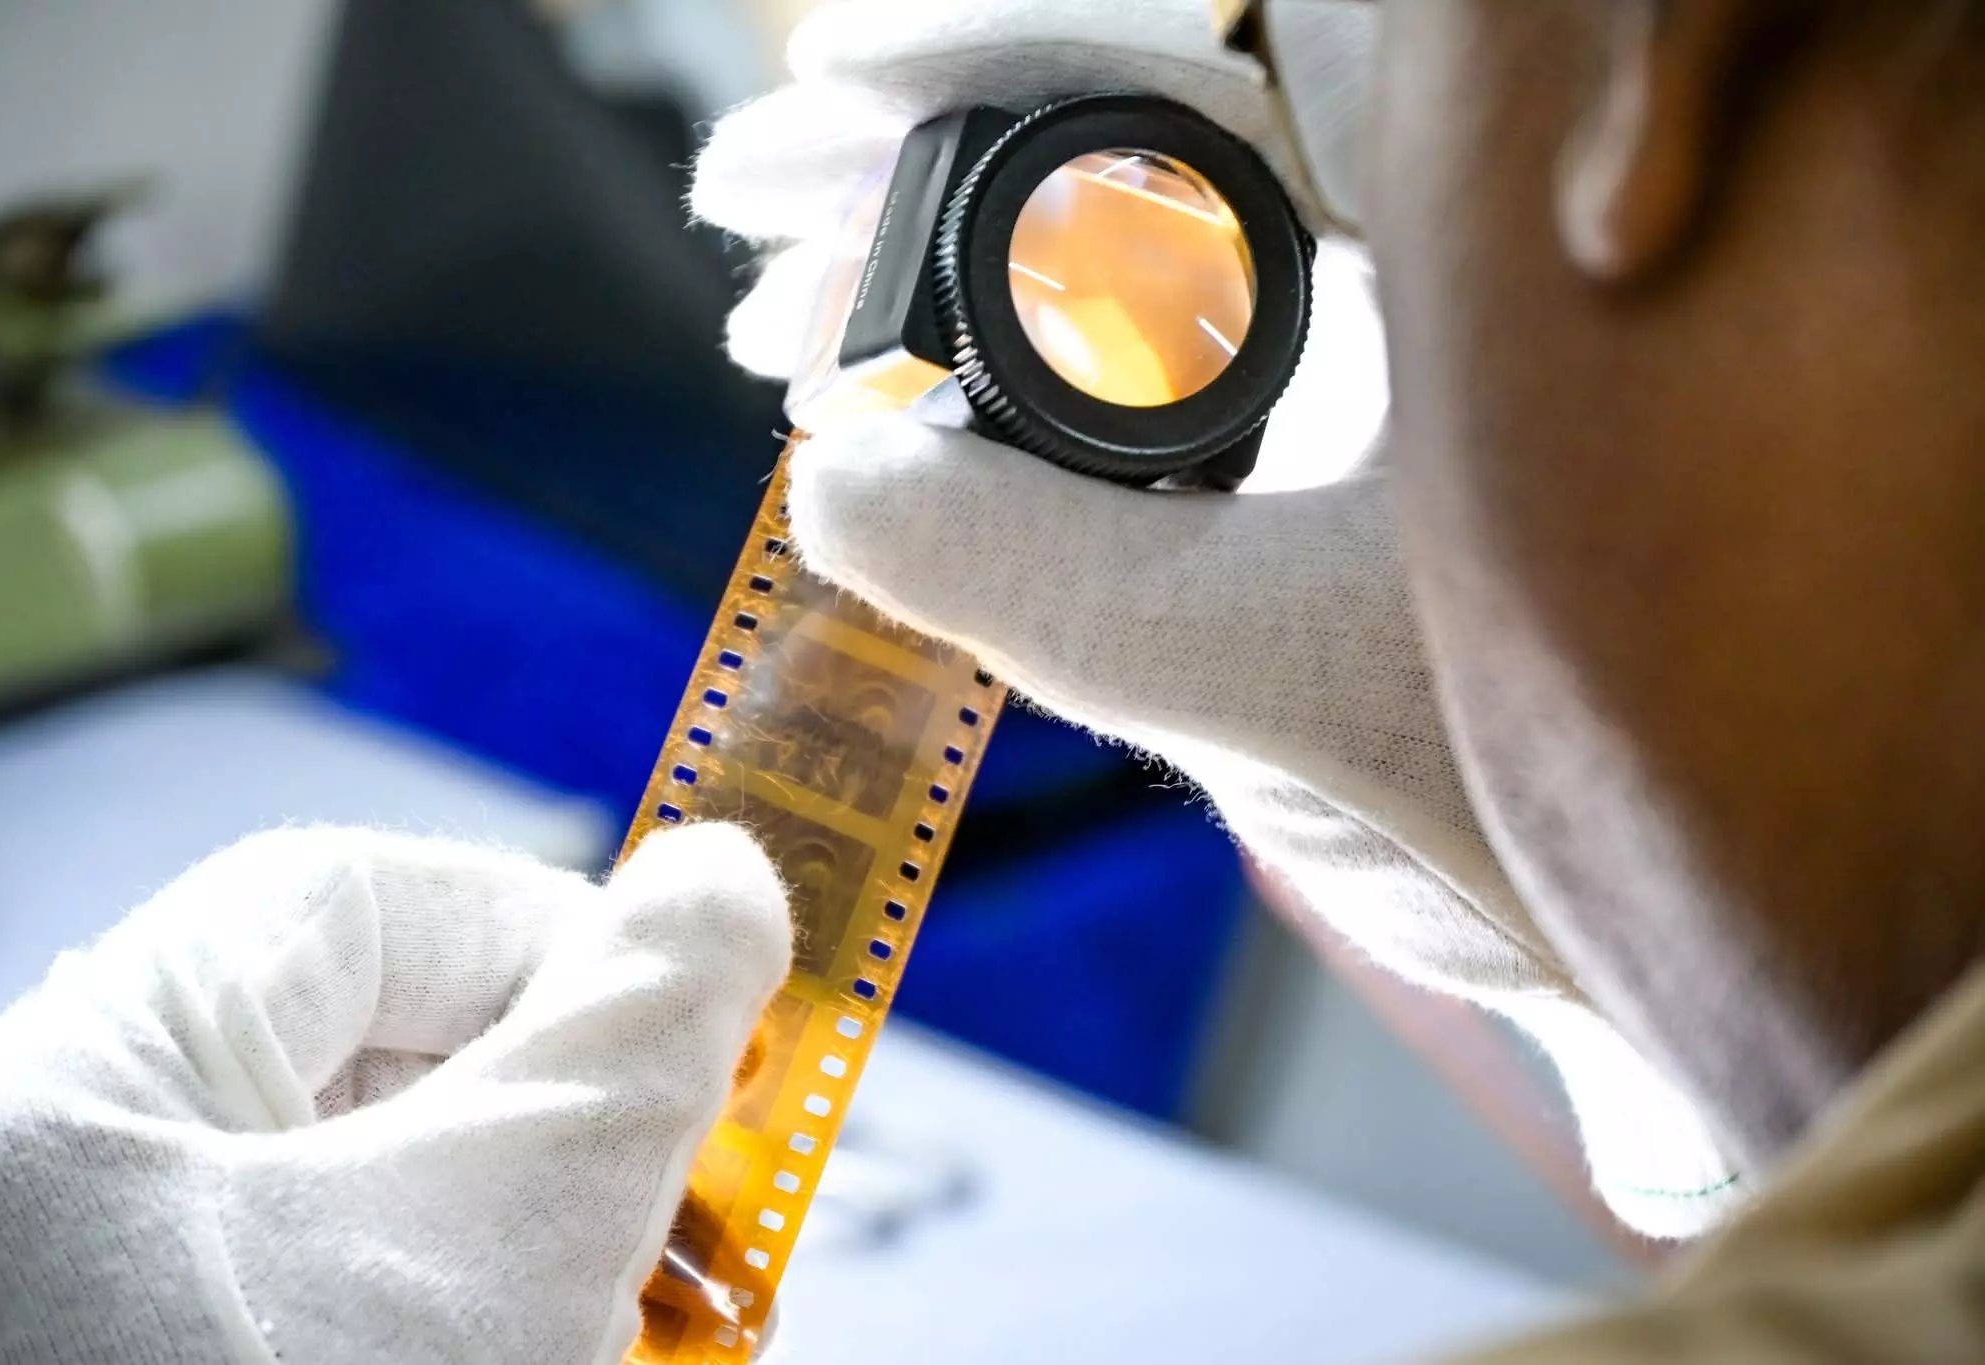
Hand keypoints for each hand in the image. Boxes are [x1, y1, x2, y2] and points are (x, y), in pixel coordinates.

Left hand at [0, 824, 789, 1364]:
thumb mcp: (487, 1241)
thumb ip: (629, 1033)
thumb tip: (728, 874)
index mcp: (93, 1084)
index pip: (363, 911)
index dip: (560, 942)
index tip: (709, 1040)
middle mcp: (83, 1195)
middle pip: (395, 1091)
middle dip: (587, 1165)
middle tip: (711, 1248)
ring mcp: (128, 1317)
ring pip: (404, 1245)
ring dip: (560, 1290)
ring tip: (653, 1354)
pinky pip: (374, 1330)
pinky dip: (492, 1344)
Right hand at [692, 0, 1745, 1239]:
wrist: (1728, 920)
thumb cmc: (1613, 790)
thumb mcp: (1292, 670)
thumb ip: (1046, 576)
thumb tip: (833, 481)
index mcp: (1496, 210)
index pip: (1209, 49)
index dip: (992, 47)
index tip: (833, 85)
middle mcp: (1450, 243)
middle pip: (1143, 127)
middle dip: (927, 165)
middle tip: (761, 222)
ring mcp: (1395, 345)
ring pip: (1138, 241)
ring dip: (953, 276)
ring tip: (804, 342)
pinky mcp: (1349, 444)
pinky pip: (1157, 367)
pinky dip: (1025, 384)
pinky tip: (913, 424)